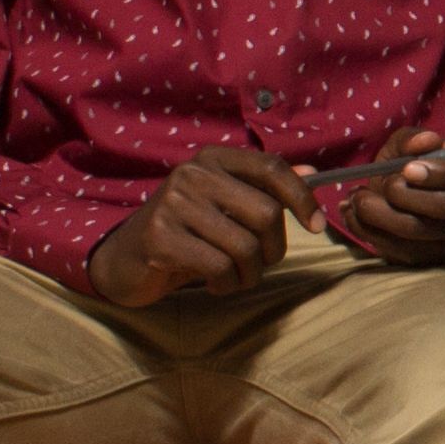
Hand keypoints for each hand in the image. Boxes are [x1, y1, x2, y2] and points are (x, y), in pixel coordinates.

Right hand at [88, 145, 311, 306]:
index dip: (302, 198)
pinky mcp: (160, 238)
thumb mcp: (225, 205)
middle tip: (258, 264)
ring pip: (245, 246)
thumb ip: (265, 188)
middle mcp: (192, 174)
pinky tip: (215, 283)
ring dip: (250, 274)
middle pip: (266, 213)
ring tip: (235, 277)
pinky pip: (219, 267)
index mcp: (213, 159)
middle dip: (273, 250)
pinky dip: (227, 284)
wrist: (127, 258)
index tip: (317, 226)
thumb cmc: (187, 232)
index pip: (272, 167)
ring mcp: (173, 204)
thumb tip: (313, 171)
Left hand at [335, 128, 444, 266]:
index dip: (439, 173)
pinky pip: (402, 250)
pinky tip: (353, 215)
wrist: (400, 195)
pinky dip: (370, 232)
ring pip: (420, 231)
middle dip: (405, 194)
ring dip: (380, 214)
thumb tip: (426, 141)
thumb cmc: (409, 164)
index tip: (407, 169)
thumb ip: (413, 139)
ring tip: (357, 197)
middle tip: (382, 184)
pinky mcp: (435, 256)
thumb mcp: (408, 144)